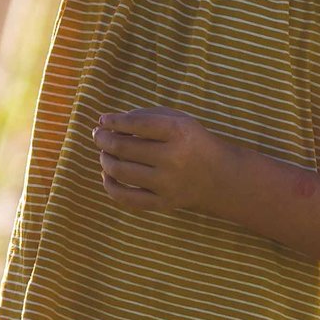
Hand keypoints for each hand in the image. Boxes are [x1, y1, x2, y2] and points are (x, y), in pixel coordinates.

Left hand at [96, 108, 235, 217]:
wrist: (222, 178)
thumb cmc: (194, 143)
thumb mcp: (181, 120)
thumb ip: (148, 115)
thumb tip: (111, 121)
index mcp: (179, 133)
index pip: (137, 124)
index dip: (114, 121)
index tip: (102, 120)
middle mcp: (173, 158)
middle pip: (124, 148)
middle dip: (104, 139)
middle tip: (98, 135)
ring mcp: (167, 184)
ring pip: (121, 171)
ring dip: (105, 159)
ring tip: (104, 153)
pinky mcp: (163, 203)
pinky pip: (127, 198)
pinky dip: (110, 185)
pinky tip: (107, 175)